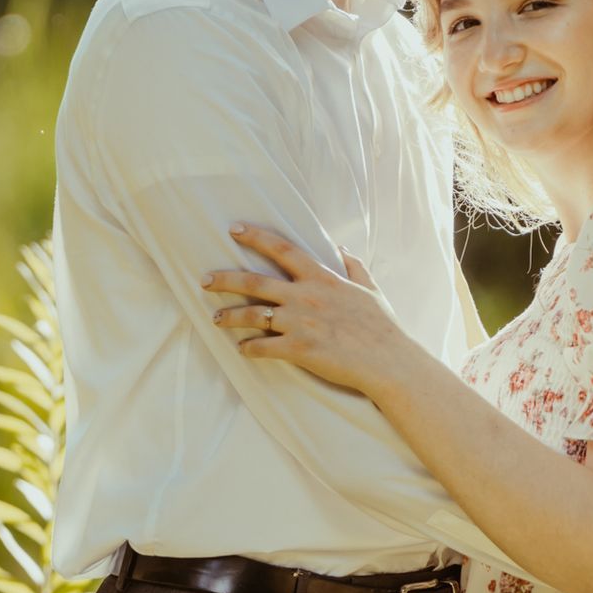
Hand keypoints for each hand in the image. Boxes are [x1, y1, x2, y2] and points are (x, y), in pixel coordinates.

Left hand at [204, 224, 411, 395]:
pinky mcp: (298, 349)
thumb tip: (341, 248)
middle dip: (224, 279)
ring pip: (253, 315)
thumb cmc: (382, 327)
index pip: (282, 250)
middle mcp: (305, 297)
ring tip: (216, 320)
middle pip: (254, 282)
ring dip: (230, 317)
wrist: (389, 361)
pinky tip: (242, 349)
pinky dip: (249, 348)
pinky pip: (263, 347)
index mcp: (322, 278)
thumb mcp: (370, 289)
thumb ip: (353, 267)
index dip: (256, 237)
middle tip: (203, 280)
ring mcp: (300, 323)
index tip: (234, 230)